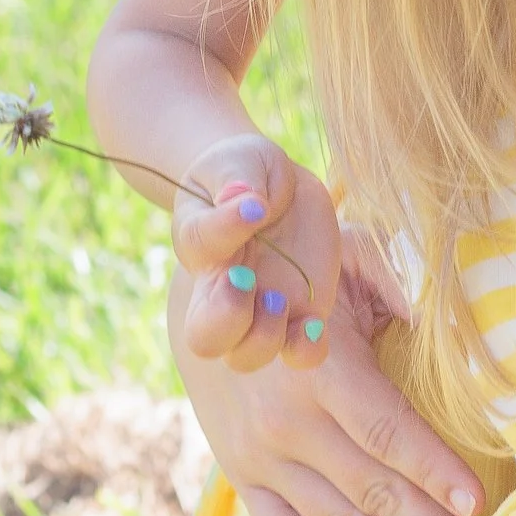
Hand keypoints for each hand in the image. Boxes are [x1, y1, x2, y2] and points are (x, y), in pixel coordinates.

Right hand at [170, 229, 484, 515]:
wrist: (202, 273)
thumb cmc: (297, 256)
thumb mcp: (349, 253)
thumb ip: (397, 288)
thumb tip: (449, 324)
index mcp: (320, 370)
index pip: (387, 431)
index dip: (433, 468)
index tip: (477, 501)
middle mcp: (287, 424)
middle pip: (371, 490)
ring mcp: (260, 457)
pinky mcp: (241, 474)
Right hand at [172, 133, 340, 370]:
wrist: (271, 185)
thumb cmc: (247, 170)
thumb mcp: (242, 159)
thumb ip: (238, 176)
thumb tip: (243, 200)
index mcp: (203, 242)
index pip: (200, 242)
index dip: (224, 228)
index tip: (254, 207)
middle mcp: (224, 287)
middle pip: (204, 336)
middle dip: (225, 320)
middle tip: (249, 282)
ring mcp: (262, 306)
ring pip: (246, 356)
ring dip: (263, 339)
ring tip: (281, 302)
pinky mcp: (302, 312)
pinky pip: (298, 353)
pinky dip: (305, 350)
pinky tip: (314, 327)